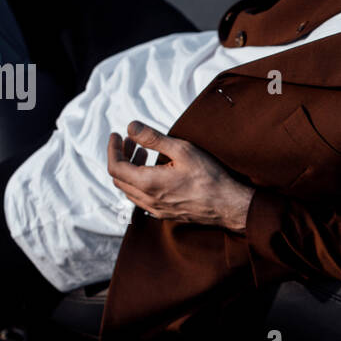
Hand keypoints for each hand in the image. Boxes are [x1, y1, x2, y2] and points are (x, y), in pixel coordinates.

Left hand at [107, 122, 254, 232]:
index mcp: (148, 183)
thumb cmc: (208, 176)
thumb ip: (153, 138)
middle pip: (119, 179)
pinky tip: (154, 172)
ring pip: (129, 190)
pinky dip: (139, 182)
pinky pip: (141, 199)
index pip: (115, 167)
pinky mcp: (164, 214)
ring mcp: (155, 209)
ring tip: (143, 153)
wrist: (228, 206)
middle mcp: (147, 200)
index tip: (117, 135)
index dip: (112, 149)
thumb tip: (131, 126)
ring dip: (130, 170)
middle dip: (121, 157)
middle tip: (131, 141)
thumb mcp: (182, 150)